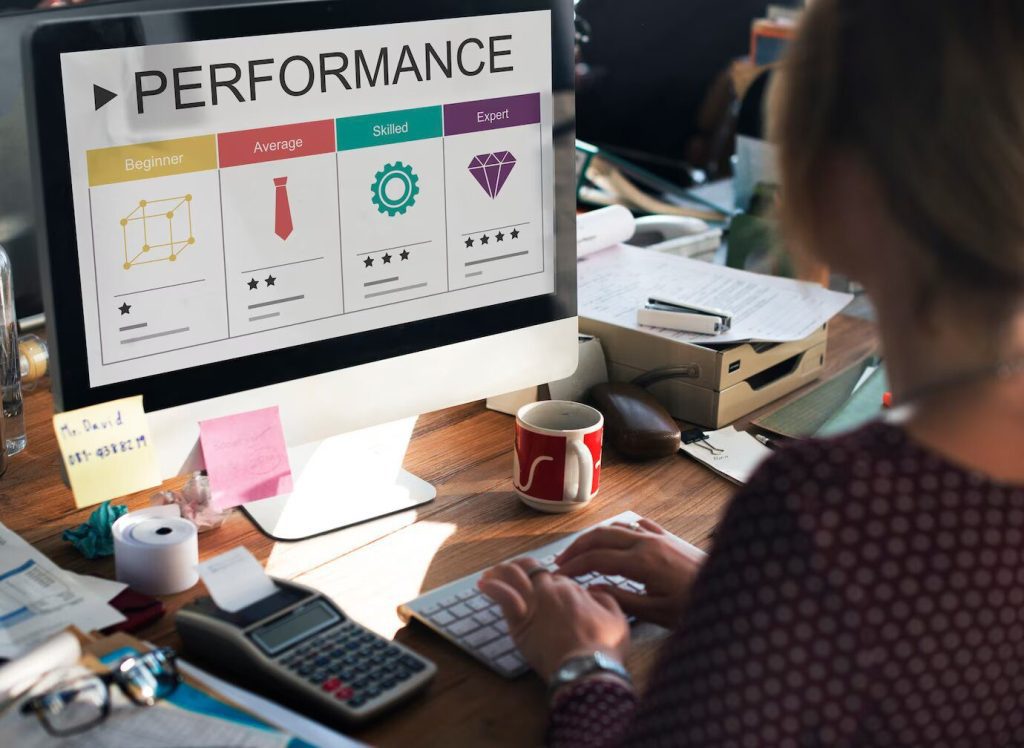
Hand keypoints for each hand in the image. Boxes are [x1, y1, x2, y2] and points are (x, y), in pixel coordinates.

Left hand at [478, 558, 629, 681]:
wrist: (587, 668)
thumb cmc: (604, 647)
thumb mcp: (618, 618)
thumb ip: (606, 598)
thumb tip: (594, 591)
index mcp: (572, 588)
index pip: (553, 576)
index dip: (547, 580)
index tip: (541, 585)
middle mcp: (550, 590)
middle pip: (531, 569)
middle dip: (520, 567)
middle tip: (512, 570)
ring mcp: (533, 603)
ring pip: (513, 576)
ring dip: (501, 571)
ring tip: (491, 573)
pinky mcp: (520, 622)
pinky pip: (503, 596)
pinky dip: (492, 587)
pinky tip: (483, 585)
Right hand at [555, 518, 703, 627]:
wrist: (731, 590)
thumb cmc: (693, 606)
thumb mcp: (656, 612)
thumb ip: (621, 599)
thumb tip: (591, 590)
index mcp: (641, 561)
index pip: (596, 559)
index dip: (574, 566)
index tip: (558, 575)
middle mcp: (646, 542)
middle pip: (601, 536)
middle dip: (577, 547)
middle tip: (561, 561)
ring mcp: (658, 537)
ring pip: (617, 527)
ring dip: (595, 537)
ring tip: (581, 550)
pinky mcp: (668, 538)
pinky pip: (637, 525)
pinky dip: (620, 529)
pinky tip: (616, 535)